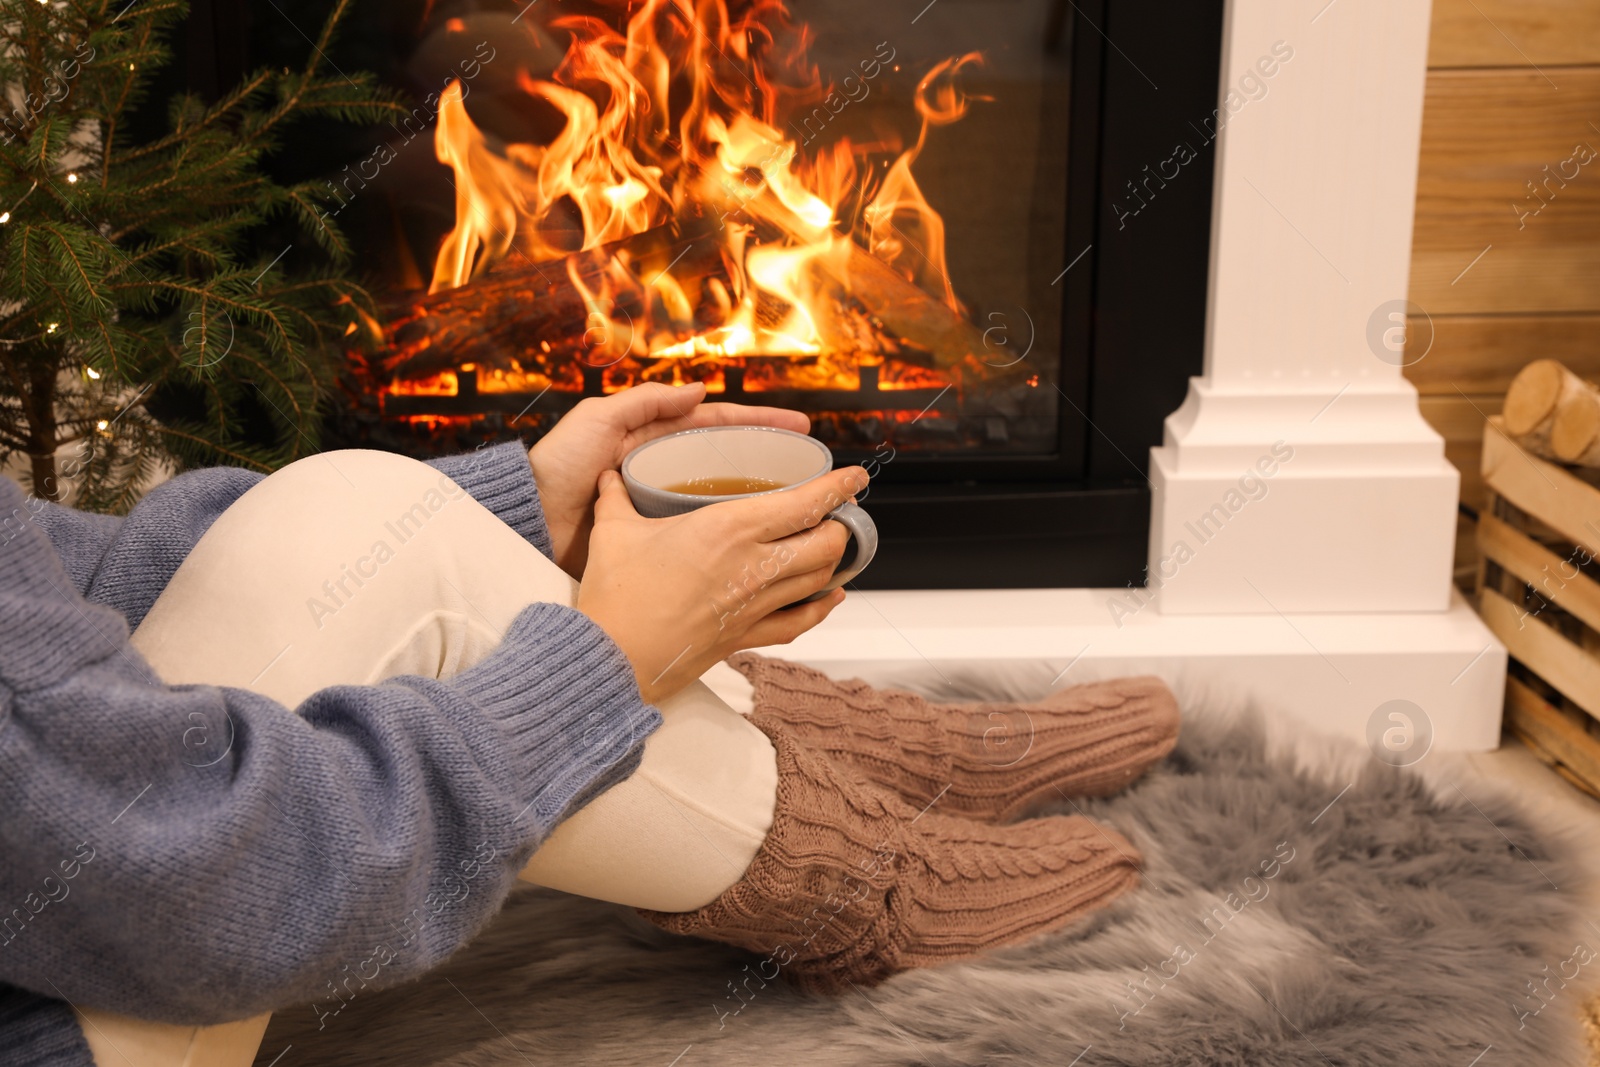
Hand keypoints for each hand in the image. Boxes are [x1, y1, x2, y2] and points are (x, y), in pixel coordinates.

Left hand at [526, 382, 809, 578]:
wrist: (530, 522)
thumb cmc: (557, 468)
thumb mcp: (598, 420)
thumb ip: (645, 402)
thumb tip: (697, 389)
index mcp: (651, 436)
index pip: (717, 423)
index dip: (759, 424)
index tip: (800, 428)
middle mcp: (662, 469)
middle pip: (727, 460)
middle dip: (769, 460)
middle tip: (811, 468)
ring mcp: (661, 505)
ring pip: (720, 498)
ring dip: (756, 499)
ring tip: (796, 505)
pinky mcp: (655, 538)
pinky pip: (700, 533)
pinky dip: (729, 533)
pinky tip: (756, 538)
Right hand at [576, 465, 867, 704]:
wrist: (612, 658)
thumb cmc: (616, 597)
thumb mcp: (614, 532)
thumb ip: (615, 497)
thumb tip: (609, 476)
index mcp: (727, 529)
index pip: (804, 503)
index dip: (838, 488)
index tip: (855, 477)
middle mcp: (752, 566)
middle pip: (825, 543)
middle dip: (842, 525)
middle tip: (841, 512)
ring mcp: (754, 605)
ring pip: (818, 580)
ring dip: (835, 560)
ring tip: (837, 544)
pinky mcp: (746, 637)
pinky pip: (798, 622)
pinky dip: (821, 607)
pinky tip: (830, 597)